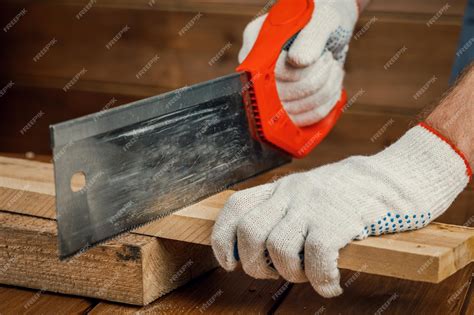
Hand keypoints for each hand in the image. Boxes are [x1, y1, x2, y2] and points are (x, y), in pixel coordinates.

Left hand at [211, 124, 469, 296]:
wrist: (399, 176)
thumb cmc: (353, 194)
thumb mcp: (311, 194)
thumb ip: (286, 211)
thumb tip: (260, 245)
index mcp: (282, 188)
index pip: (235, 208)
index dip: (223, 239)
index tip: (229, 262)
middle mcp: (293, 192)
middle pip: (250, 233)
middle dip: (257, 266)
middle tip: (281, 274)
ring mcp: (316, 203)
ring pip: (279, 248)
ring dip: (291, 274)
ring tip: (311, 276)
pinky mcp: (341, 217)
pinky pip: (316, 256)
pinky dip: (320, 279)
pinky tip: (331, 283)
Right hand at [238, 0, 358, 126]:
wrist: (330, 26)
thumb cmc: (323, 15)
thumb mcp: (321, 19)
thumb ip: (310, 37)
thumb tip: (298, 61)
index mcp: (255, 44)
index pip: (265, 75)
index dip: (296, 76)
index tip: (324, 58)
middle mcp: (257, 70)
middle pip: (280, 97)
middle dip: (316, 81)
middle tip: (329, 59)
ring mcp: (270, 90)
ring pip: (293, 112)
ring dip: (324, 92)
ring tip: (333, 69)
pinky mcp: (286, 105)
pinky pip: (303, 119)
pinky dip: (325, 105)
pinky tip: (332, 85)